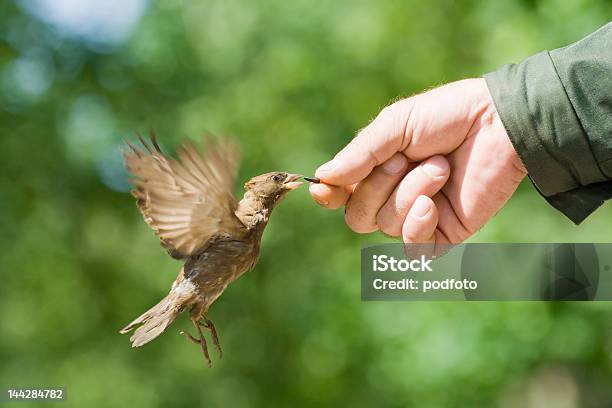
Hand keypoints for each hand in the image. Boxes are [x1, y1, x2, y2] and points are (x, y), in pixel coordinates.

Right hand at [310, 78, 526, 243]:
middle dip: (376, 187)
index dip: (330, 197)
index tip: (324, 190)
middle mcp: (394, 195)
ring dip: (411, 192)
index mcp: (378, 169)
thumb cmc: (446, 116)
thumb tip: (322, 179)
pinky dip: (417, 225)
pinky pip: (414, 247)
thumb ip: (359, 155)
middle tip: (404, 159)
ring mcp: (419, 216)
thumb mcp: (395, 126)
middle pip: (358, 217)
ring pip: (386, 225)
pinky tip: (432, 204)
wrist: (500, 124)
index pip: (342, 196)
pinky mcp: (445, 232)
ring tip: (441, 166)